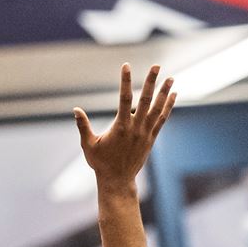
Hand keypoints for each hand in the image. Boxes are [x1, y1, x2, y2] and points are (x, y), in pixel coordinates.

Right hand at [73, 64, 175, 185]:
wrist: (118, 180)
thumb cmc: (101, 163)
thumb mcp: (88, 144)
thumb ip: (83, 126)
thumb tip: (75, 109)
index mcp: (120, 127)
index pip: (124, 99)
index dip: (125, 81)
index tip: (126, 66)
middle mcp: (136, 128)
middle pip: (145, 100)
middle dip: (151, 82)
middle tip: (156, 66)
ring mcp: (146, 133)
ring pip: (157, 109)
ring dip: (164, 92)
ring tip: (171, 78)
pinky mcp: (151, 138)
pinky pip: (162, 119)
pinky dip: (167, 107)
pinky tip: (172, 96)